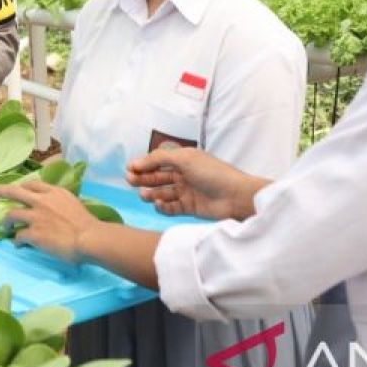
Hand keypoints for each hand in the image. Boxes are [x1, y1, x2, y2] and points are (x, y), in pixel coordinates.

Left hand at [0, 181, 99, 263]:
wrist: (89, 238)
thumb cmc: (88, 224)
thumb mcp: (74, 204)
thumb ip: (62, 203)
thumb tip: (59, 211)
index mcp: (55, 192)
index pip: (33, 184)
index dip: (23, 187)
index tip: (18, 189)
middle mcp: (42, 200)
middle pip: (14, 191)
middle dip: (0, 191)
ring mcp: (35, 216)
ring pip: (11, 214)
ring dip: (7, 221)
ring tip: (6, 227)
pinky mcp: (33, 233)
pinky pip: (18, 236)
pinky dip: (17, 241)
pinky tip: (18, 245)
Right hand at [126, 147, 268, 220]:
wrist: (236, 197)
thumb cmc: (213, 173)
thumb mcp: (185, 159)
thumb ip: (160, 158)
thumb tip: (137, 162)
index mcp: (184, 160)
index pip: (158, 160)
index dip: (143, 164)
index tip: (129, 169)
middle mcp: (184, 175)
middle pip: (157, 176)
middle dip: (143, 178)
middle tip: (130, 181)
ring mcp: (187, 192)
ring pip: (162, 192)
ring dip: (151, 193)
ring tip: (145, 195)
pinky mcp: (189, 208)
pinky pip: (170, 207)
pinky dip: (162, 206)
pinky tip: (159, 204)